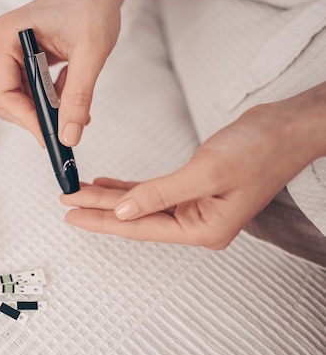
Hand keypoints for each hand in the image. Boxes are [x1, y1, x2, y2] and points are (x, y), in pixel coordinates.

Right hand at [0, 0, 136, 145]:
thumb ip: (78, 97)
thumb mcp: (90, 54)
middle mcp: (5, 44)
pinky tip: (72, 93)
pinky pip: (34, 90)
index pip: (3, 93)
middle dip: (38, 116)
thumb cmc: (92, 3)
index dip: (26, 118)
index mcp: (8, 37)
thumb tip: (69, 134)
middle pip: (9, 100)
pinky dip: (54, 99)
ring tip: (76, 107)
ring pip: (23, 99)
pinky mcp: (27, 58)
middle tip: (66, 127)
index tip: (50, 134)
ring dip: (49, 109)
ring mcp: (15, 52)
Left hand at [61, 83, 325, 248]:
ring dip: (111, 196)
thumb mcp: (206, 172)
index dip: (103, 221)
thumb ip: (160, 194)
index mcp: (204, 229)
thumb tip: (122, 211)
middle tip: (67, 201)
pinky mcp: (195, 187)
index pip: (140, 228)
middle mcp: (199, 222)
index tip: (73, 214)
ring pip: (142, 203)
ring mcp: (197, 206)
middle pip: (137, 217)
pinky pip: (153, 190)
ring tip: (80, 190)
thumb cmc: (261, 149)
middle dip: (100, 208)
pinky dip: (129, 186)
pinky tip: (108, 182)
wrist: (288, 126)